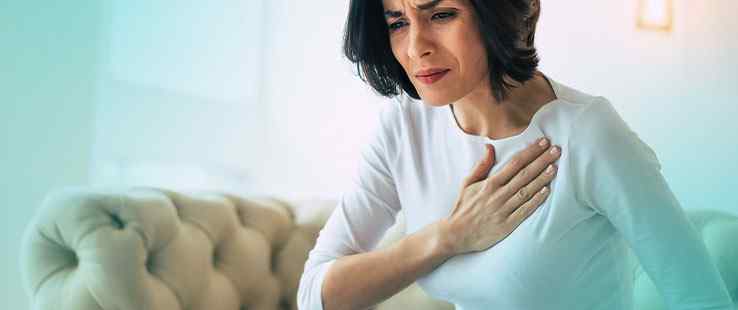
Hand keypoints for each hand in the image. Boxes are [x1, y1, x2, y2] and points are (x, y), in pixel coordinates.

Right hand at [440, 137, 560, 255]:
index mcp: (490, 183)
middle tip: (556, 150)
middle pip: (524, 174)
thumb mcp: (467, 183)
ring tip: (554, 167)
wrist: (456, 234)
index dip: (530, 152)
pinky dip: (536, 201)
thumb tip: (490, 147)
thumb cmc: (463, 207)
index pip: (514, 163)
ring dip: (542, 178)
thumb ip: (481, 165)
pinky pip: (524, 210)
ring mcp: (504, 210)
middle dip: (541, 161)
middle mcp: (498, 195)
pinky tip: (546, 191)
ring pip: (526, 191)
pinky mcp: (507, 225)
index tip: (542, 142)